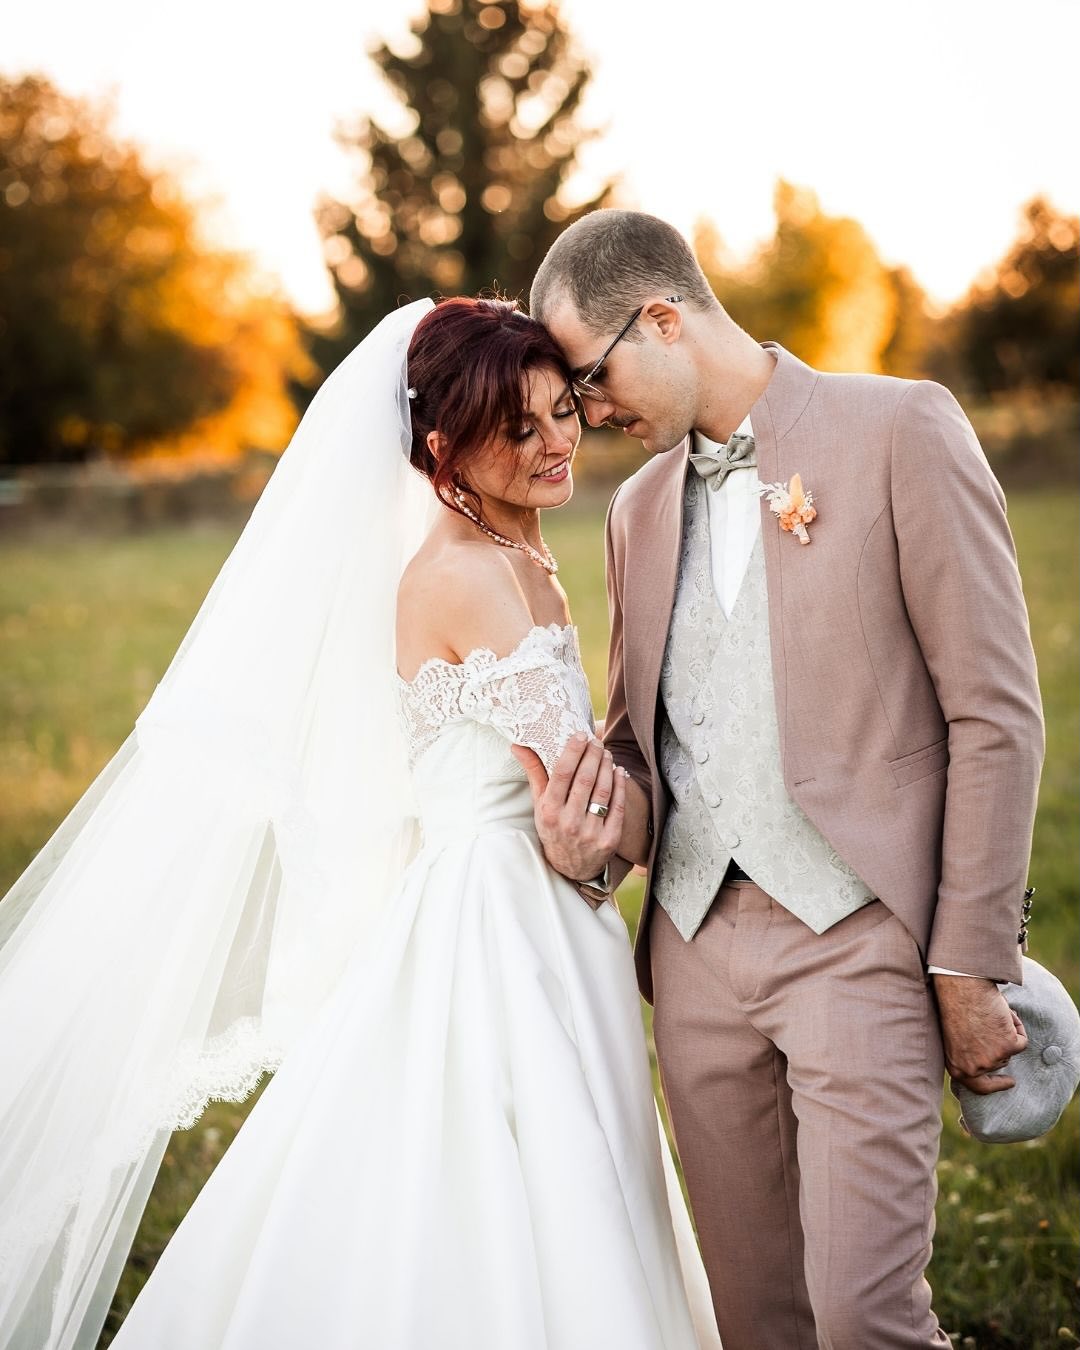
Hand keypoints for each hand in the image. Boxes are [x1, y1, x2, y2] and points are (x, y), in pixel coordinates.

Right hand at [511, 733, 625, 882]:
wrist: (571, 868)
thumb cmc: (553, 828)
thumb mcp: (540, 804)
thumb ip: (534, 773)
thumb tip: (518, 745)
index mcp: (550, 811)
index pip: (562, 774)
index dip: (573, 751)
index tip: (580, 735)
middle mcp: (569, 822)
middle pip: (585, 779)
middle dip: (593, 755)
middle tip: (597, 741)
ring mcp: (590, 832)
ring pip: (603, 791)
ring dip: (607, 767)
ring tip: (607, 753)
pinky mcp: (609, 840)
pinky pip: (618, 807)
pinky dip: (620, 786)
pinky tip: (619, 771)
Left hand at [933, 974, 1027, 1094]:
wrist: (960, 988)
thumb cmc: (955, 1006)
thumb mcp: (955, 1038)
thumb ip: (968, 1054)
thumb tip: (990, 1059)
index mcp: (957, 1067)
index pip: (980, 1087)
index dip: (996, 1085)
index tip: (1010, 1081)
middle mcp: (974, 1068)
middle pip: (998, 1063)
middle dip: (999, 1045)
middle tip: (991, 1025)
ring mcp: (992, 1059)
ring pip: (1010, 1050)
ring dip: (1005, 1033)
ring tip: (989, 1014)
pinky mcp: (1008, 1047)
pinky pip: (1022, 1040)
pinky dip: (1017, 1026)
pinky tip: (1002, 1012)